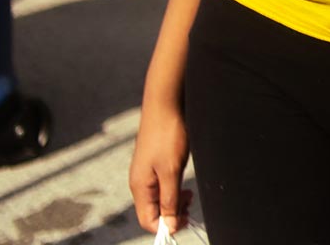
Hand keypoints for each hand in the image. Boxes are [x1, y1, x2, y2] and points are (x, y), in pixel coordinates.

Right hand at [129, 95, 191, 233]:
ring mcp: (147, 172)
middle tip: (190, 204)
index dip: (166, 226)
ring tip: (189, 195)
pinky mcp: (155, 163)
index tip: (185, 219)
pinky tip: (184, 184)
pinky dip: (174, 190)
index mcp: (139, 187)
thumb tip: (168, 226)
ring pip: (159, 198)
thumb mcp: (170, 170)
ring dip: (175, 202)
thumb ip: (169, 199)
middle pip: (153, 211)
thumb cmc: (166, 135)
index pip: (148, 220)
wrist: (165, 104)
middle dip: (172, 214)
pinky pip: (163, 186)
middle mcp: (140, 182)